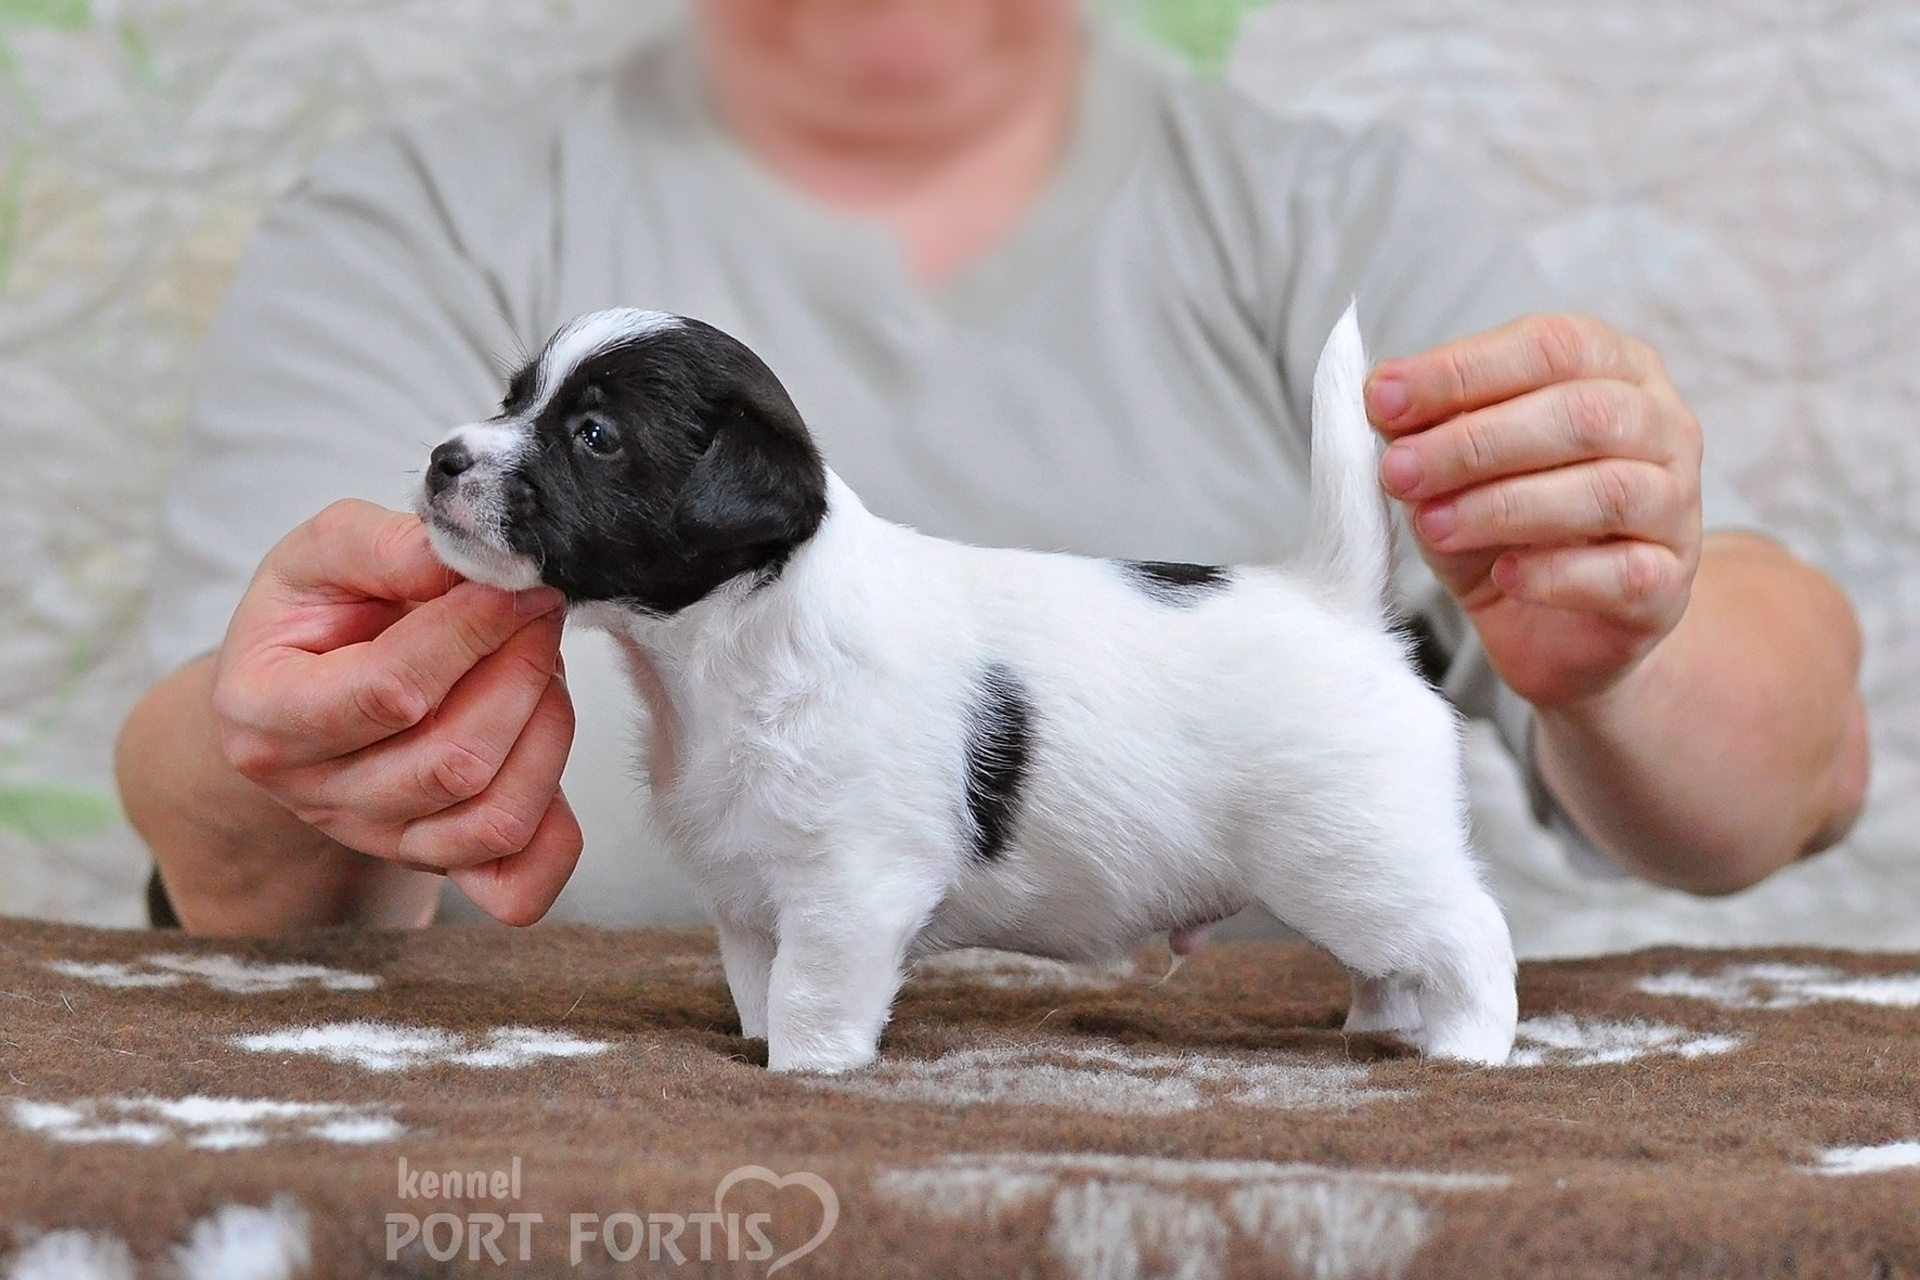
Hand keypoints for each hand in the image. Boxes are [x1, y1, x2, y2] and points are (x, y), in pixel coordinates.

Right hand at [210, 499, 581, 924]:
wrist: (309, 683)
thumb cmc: (318, 615)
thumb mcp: (321, 555)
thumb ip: (383, 545)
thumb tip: (466, 559)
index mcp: (264, 716)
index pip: (389, 692)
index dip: (470, 632)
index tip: (515, 581)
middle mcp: (317, 795)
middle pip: (454, 761)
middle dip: (521, 672)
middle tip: (540, 609)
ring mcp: (379, 840)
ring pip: (495, 817)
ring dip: (547, 728)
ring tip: (540, 664)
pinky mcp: (436, 863)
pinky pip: (513, 887)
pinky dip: (555, 837)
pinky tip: (546, 753)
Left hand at [1366, 314, 1703, 707]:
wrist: (1553, 629)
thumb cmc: (1503, 527)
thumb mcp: (1449, 470)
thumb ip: (1425, 429)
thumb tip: (1383, 396)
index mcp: (1612, 369)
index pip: (1550, 345)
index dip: (1462, 369)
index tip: (1383, 400)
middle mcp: (1662, 426)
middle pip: (1585, 413)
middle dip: (1476, 442)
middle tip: (1398, 471)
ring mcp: (1677, 507)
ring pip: (1609, 491)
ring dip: (1504, 506)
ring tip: (1433, 525)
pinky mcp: (1671, 586)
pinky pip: (1624, 572)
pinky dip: (1554, 573)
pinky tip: (1505, 575)